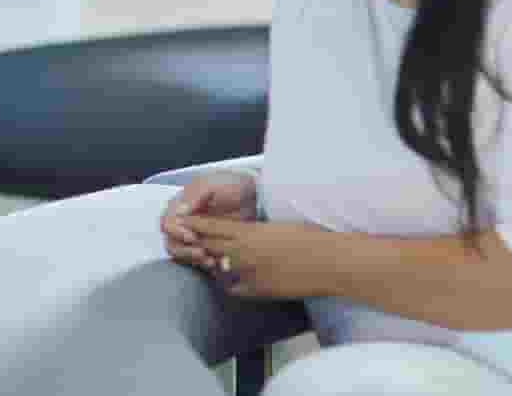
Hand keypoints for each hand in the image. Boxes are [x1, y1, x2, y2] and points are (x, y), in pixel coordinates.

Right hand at [161, 171, 258, 269]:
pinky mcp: (202, 245)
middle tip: (202, 253)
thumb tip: (180, 212)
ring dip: (193, 259)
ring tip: (210, 261)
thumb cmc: (229, 186)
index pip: (168, 223)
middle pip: (171, 241)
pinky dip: (203, 263)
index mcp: (178, 205)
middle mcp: (180, 221)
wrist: (251, 195)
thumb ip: (195, 196)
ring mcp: (191, 234)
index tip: (192, 237)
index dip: (176, 232)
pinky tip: (216, 264)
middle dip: (185, 250)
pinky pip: (196, 259)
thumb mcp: (212, 185)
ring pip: (181, 253)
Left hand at [181, 215, 333, 299]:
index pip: (210, 226)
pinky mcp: (257, 290)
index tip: (182, 221)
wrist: (329, 261)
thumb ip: (254, 230)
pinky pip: (233, 288)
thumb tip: (242, 232)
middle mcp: (242, 252)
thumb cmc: (310, 238)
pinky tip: (233, 281)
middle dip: (198, 243)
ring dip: (215, 263)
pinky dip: (231, 284)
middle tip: (190, 241)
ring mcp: (248, 273)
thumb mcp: (276, 226)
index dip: (194, 224)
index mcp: (247, 232)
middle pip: (208, 247)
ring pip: (218, 268)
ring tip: (213, 260)